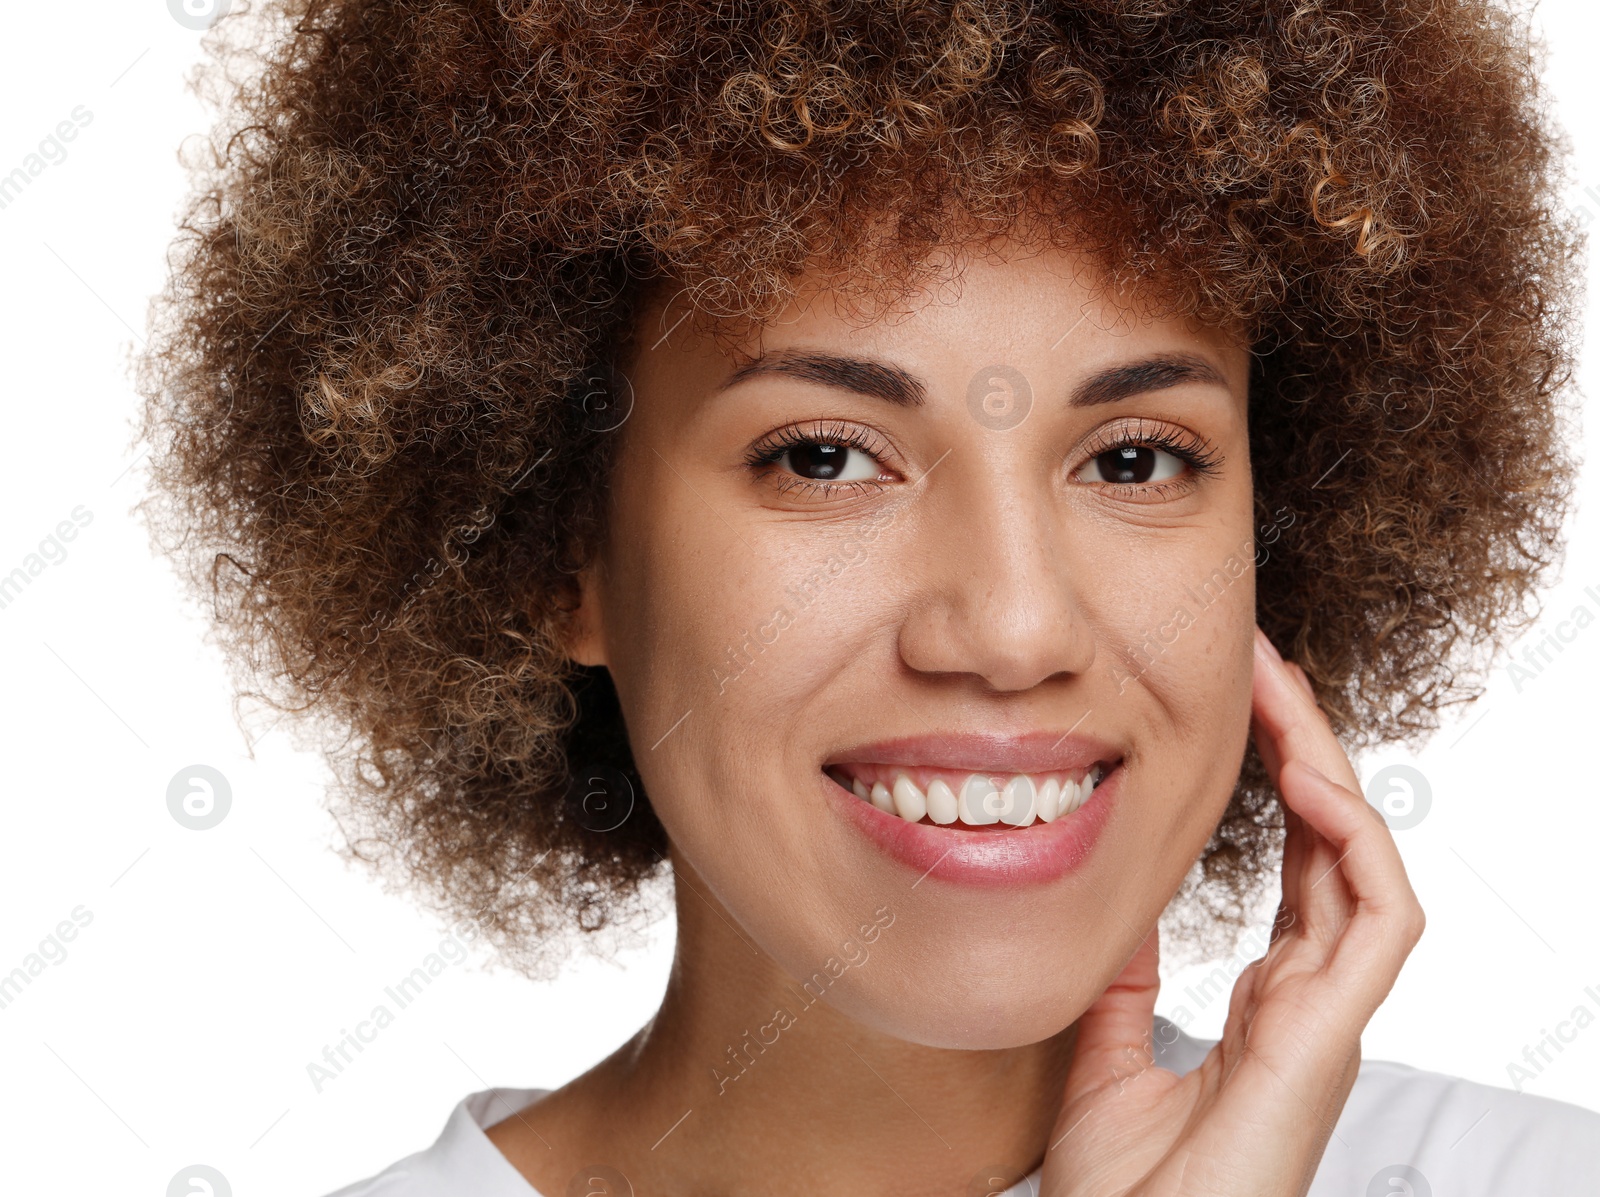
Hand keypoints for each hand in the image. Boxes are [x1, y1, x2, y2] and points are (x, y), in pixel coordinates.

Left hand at [1040, 626, 1425, 1196]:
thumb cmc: (1126, 1192)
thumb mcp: (1103, 1055)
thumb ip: (1122, 981)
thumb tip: (1113, 910)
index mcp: (1269, 1002)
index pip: (1298, 867)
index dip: (1281, 784)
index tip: (1238, 708)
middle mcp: (1310, 999)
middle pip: (1335, 848)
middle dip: (1307, 749)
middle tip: (1262, 664)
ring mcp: (1328, 1016)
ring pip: (1365, 865)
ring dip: (1332, 769)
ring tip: (1282, 690)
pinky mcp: (1329, 1037)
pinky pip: (1382, 922)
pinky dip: (1359, 846)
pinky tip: (1314, 782)